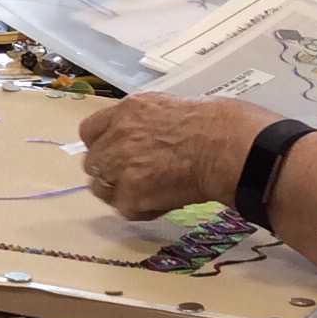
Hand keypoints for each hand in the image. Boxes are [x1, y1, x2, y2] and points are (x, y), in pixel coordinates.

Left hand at [77, 92, 280, 219]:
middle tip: (132, 177)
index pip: (89, 131)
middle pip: (92, 162)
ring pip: (101, 188)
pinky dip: (142, 210)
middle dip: (109, 171)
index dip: (101, 144)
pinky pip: (125, 209)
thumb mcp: (169, 107)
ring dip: (120, 193)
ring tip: (146, 193)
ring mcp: (121, 166)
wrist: (226, 146)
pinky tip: (162, 202)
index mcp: (126, 111)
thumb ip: (145, 123)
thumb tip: (144, 139)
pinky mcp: (132, 194)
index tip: (113, 152)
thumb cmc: (214, 124)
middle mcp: (117, 136)